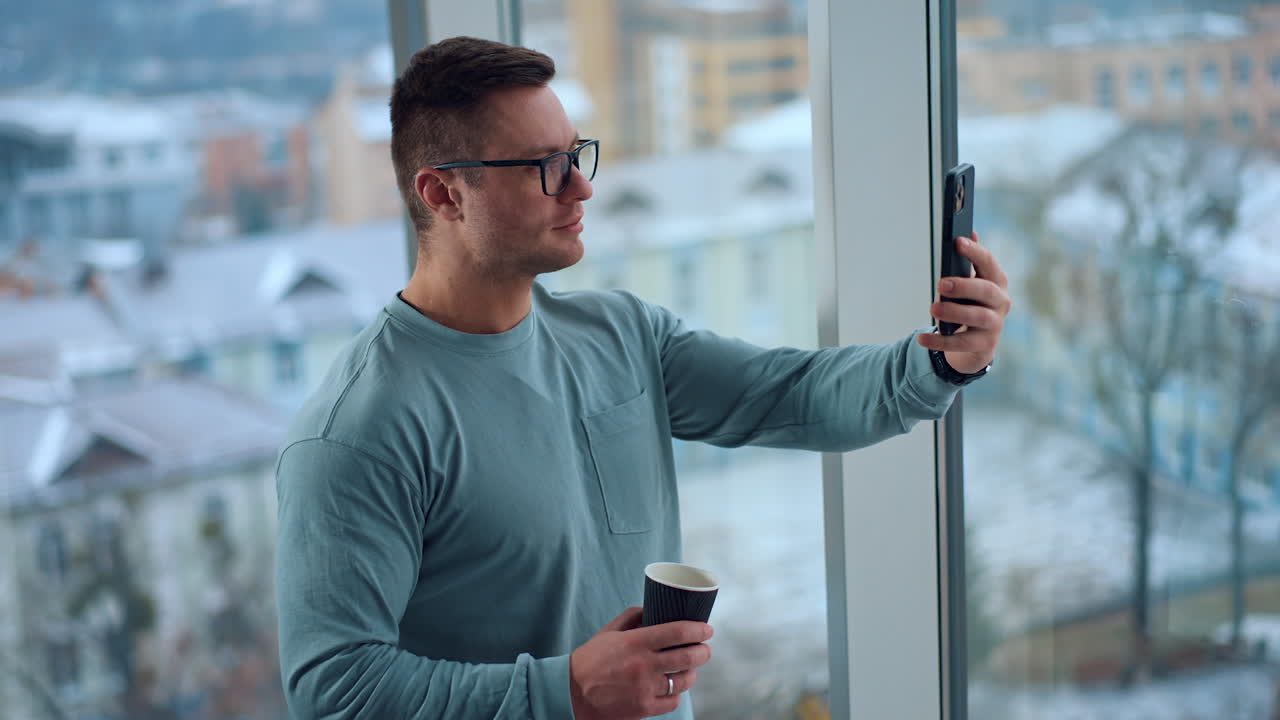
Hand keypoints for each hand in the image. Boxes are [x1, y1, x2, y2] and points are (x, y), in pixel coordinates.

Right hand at [569, 607, 713, 719]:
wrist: (572, 693)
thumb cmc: (590, 660)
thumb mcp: (608, 632)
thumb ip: (632, 617)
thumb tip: (653, 608)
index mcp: (636, 642)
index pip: (678, 632)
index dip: (699, 630)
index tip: (707, 629)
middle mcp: (644, 665)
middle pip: (688, 657)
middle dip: (703, 651)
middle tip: (705, 648)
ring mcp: (646, 688)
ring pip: (684, 680)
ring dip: (692, 673)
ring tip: (691, 668)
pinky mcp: (644, 708)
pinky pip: (673, 701)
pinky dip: (677, 693)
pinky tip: (674, 687)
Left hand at [917, 231, 1011, 373]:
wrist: (978, 343)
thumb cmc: (971, 305)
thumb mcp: (970, 284)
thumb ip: (969, 262)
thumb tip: (970, 232)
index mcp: (996, 281)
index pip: (988, 264)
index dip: (975, 252)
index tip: (958, 242)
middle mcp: (1000, 302)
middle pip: (986, 291)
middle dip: (964, 285)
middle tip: (941, 282)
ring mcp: (994, 325)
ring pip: (977, 317)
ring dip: (954, 312)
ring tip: (933, 308)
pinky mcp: (984, 345)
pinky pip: (961, 343)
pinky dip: (940, 341)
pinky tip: (922, 338)